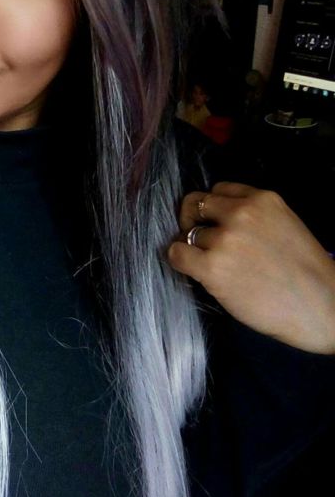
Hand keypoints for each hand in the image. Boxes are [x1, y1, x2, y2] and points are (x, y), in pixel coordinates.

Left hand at [166, 182, 334, 353]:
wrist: (319, 306)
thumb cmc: (305, 274)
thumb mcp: (284, 225)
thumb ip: (254, 216)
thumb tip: (221, 221)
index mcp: (262, 199)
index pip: (219, 190)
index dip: (212, 208)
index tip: (214, 223)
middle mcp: (241, 213)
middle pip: (195, 204)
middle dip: (193, 220)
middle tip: (199, 239)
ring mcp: (225, 240)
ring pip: (188, 233)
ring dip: (193, 247)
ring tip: (212, 265)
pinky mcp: (212, 267)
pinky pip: (177, 254)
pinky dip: (179, 260)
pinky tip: (192, 270)